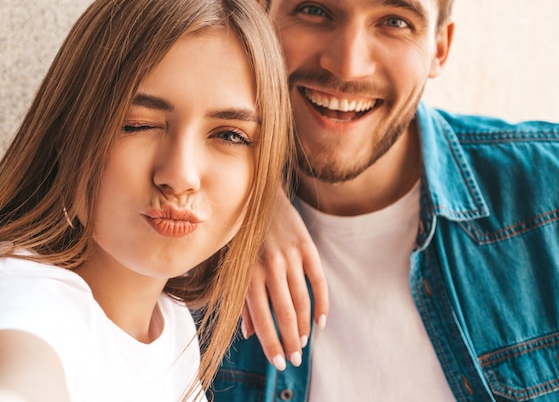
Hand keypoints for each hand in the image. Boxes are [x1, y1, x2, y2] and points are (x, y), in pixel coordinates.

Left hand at [241, 188, 327, 370]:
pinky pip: (319, 281)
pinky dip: (322, 303)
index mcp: (249, 273)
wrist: (256, 195)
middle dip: (291, 341)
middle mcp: (270, 266)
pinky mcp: (306, 247)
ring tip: (304, 341)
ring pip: (303, 301)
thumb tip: (248, 333)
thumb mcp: (235, 267)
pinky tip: (322, 320)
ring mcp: (290, 256)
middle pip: (286, 314)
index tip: (279, 363)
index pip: (262, 318)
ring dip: (305, 326)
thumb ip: (243, 300)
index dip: (272, 344)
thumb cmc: (241, 236)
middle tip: (295, 359)